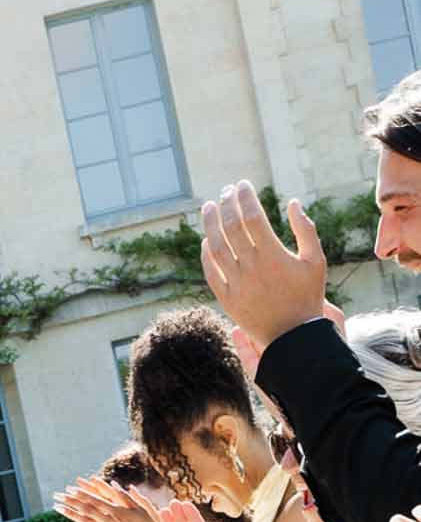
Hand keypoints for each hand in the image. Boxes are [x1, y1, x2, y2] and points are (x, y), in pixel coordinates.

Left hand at [53, 476, 164, 521]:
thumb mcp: (144, 508)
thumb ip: (128, 497)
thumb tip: (114, 484)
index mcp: (117, 511)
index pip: (95, 500)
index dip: (81, 494)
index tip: (69, 489)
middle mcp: (109, 521)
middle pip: (86, 509)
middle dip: (70, 501)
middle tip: (56, 495)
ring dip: (69, 513)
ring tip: (56, 507)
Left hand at [201, 183, 327, 349]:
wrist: (293, 337)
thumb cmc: (308, 296)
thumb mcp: (316, 261)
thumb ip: (306, 230)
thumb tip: (292, 203)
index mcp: (273, 255)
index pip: (252, 216)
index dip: (245, 197)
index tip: (242, 185)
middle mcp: (251, 267)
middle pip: (231, 227)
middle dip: (226, 204)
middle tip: (225, 191)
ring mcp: (236, 284)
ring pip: (215, 247)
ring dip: (209, 224)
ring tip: (209, 207)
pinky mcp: (226, 299)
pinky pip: (211, 272)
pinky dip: (206, 254)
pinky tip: (207, 241)